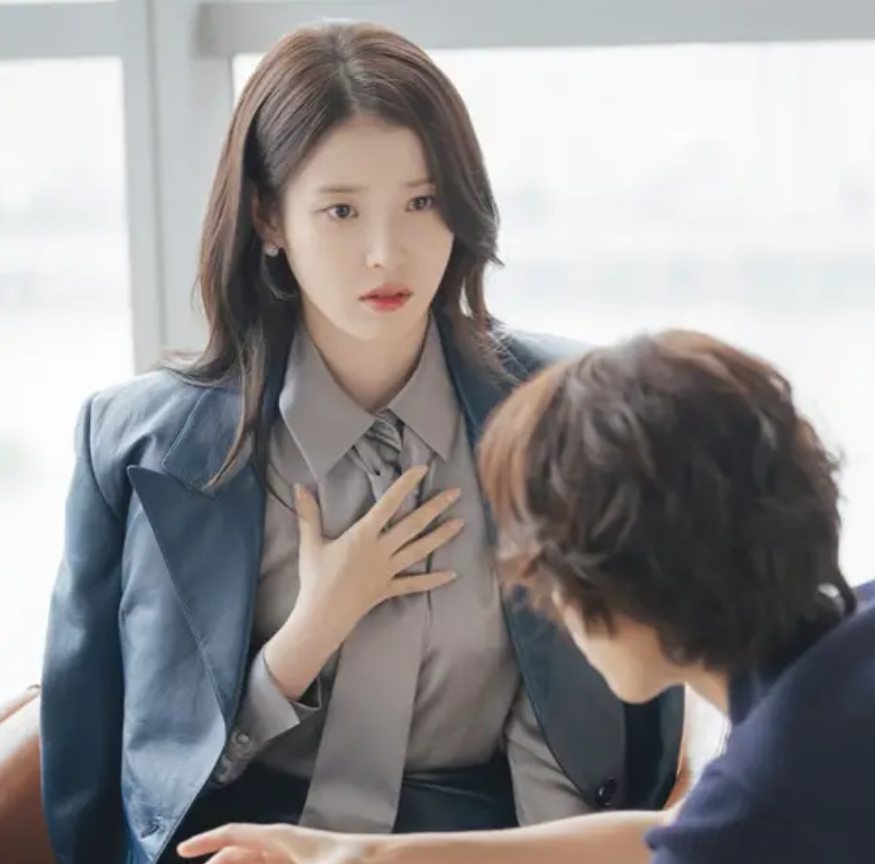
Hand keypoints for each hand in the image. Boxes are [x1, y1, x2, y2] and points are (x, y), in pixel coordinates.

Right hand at [177, 823, 371, 863]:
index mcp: (280, 838)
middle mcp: (281, 846)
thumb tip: (254, 859)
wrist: (382, 861)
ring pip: (251, 863)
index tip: (182, 850)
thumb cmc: (352, 860)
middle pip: (239, 852)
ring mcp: (290, 859)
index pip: (235, 835)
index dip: (208, 841)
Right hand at [263, 465, 463, 698]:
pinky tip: (452, 575)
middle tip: (455, 493)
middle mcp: (381, 550)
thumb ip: (307, 514)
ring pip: (420, 550)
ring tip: (460, 523)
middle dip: (435, 507)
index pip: (388, 503)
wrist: (322, 616)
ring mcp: (388, 570)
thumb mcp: (310, 544)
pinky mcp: (389, 589)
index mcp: (363, 535)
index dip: (406, 485)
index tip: (422, 469)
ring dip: (441, 536)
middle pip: (413, 525)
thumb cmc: (315, 579)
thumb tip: (298, 486)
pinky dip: (433, 579)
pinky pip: (415, 584)